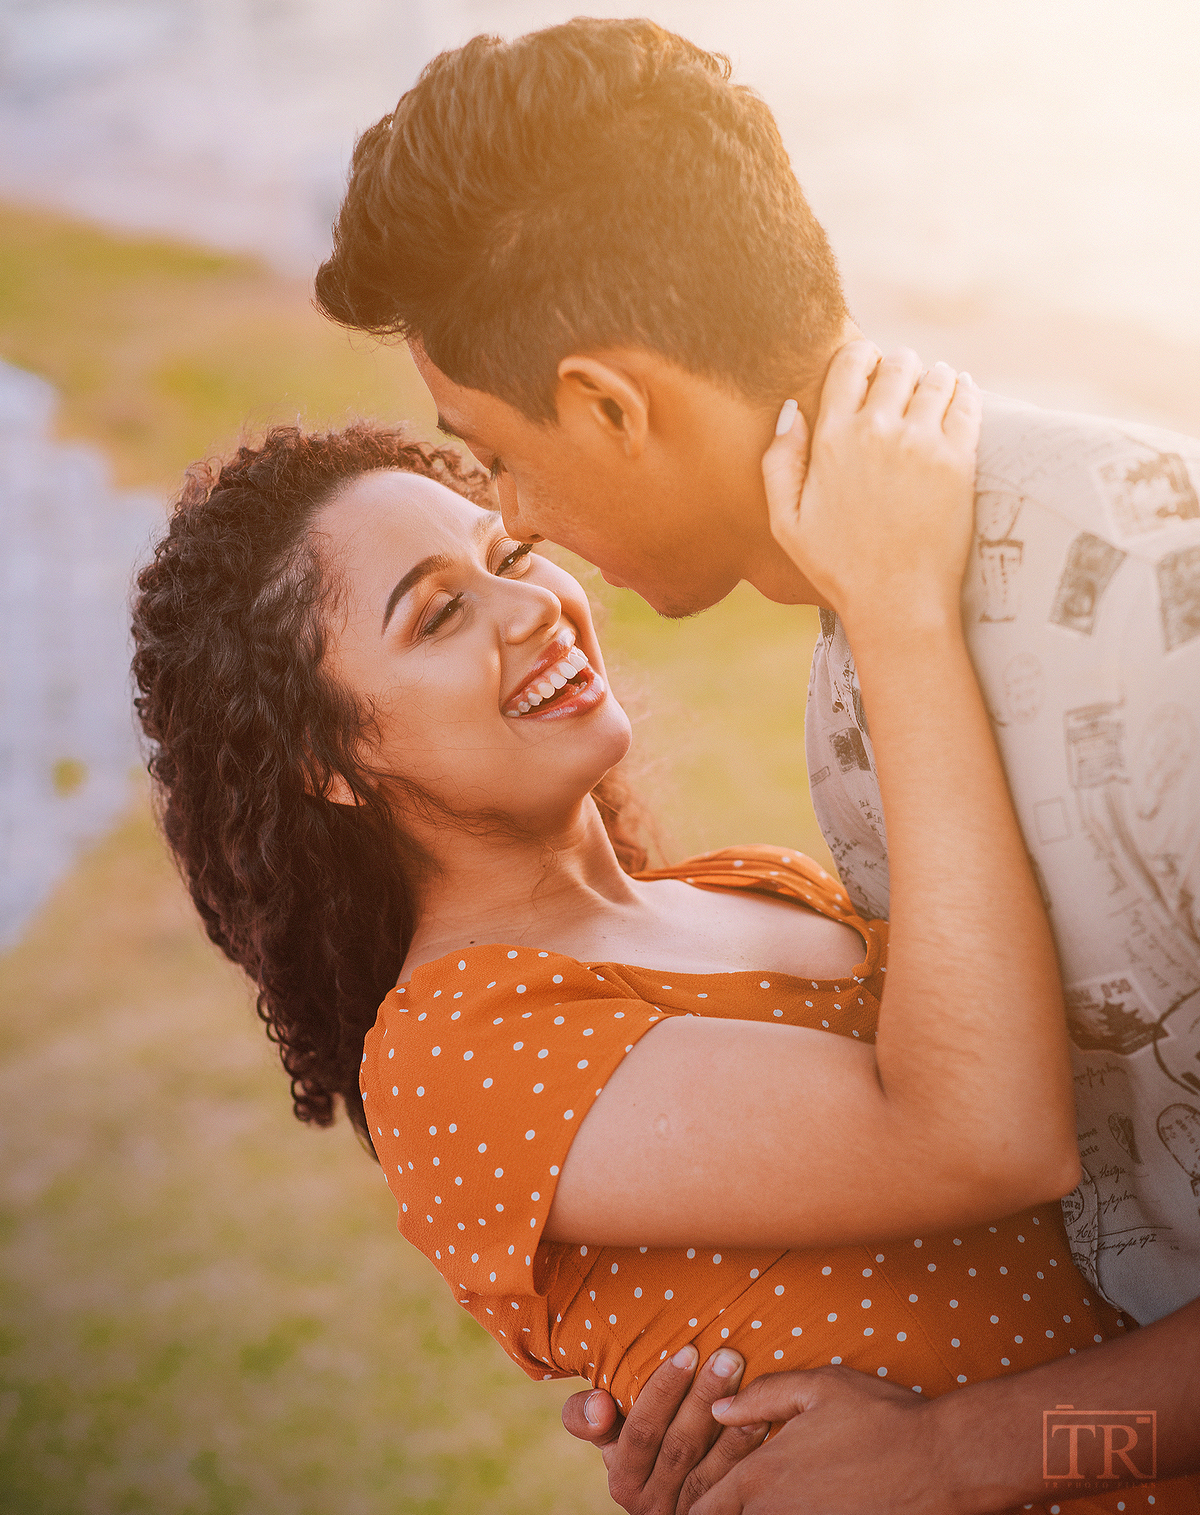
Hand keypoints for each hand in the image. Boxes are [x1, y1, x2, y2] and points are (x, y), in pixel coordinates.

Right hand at [560, 1345, 768, 1513]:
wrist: (672, 1495)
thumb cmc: (641, 1445)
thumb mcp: (609, 1436)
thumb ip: (585, 1417)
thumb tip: (599, 1404)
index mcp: (623, 1478)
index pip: (641, 1431)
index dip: (663, 1391)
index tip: (688, 1352)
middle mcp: (651, 1505)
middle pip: (679, 1447)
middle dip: (704, 1398)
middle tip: (728, 1356)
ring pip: (709, 1469)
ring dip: (732, 1424)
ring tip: (749, 1382)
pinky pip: (734, 1487)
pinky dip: (748, 1451)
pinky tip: (764, 1419)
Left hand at [693, 1365, 953, 1514]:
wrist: (943, 1462)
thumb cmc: (882, 1417)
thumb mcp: (820, 1387)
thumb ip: (761, 1397)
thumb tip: (719, 1409)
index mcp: (762, 1475)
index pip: (703, 1510)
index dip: (696, 1507)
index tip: (699, 1502)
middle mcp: (776, 1514)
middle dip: (725, 1514)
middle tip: (728, 1502)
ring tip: (773, 1501)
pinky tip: (807, 1508)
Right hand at [762, 343, 980, 637]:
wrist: (896, 601)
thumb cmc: (838, 566)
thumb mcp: (785, 521)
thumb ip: (779, 462)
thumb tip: (792, 412)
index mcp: (832, 439)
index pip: (849, 363)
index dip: (860, 357)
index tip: (868, 367)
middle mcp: (877, 431)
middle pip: (897, 364)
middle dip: (899, 365)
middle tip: (904, 379)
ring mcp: (921, 442)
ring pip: (935, 377)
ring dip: (933, 377)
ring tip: (933, 387)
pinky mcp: (958, 458)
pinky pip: (967, 401)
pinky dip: (965, 390)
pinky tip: (961, 394)